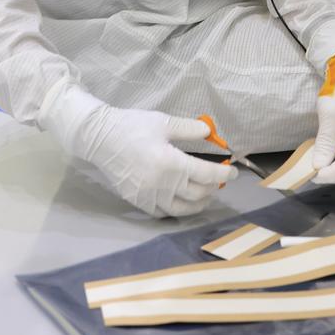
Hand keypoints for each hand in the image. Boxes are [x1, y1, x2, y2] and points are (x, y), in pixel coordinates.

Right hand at [40, 84, 236, 216]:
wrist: (100, 139)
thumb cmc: (132, 126)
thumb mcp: (163, 122)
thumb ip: (189, 129)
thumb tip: (210, 133)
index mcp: (171, 163)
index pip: (207, 174)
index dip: (224, 174)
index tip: (234, 172)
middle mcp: (162, 185)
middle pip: (198, 193)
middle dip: (213, 187)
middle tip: (219, 180)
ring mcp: (149, 196)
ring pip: (183, 208)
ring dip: (199, 203)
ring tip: (206, 194)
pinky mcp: (138, 202)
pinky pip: (164, 213)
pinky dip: (178, 209)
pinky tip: (182, 202)